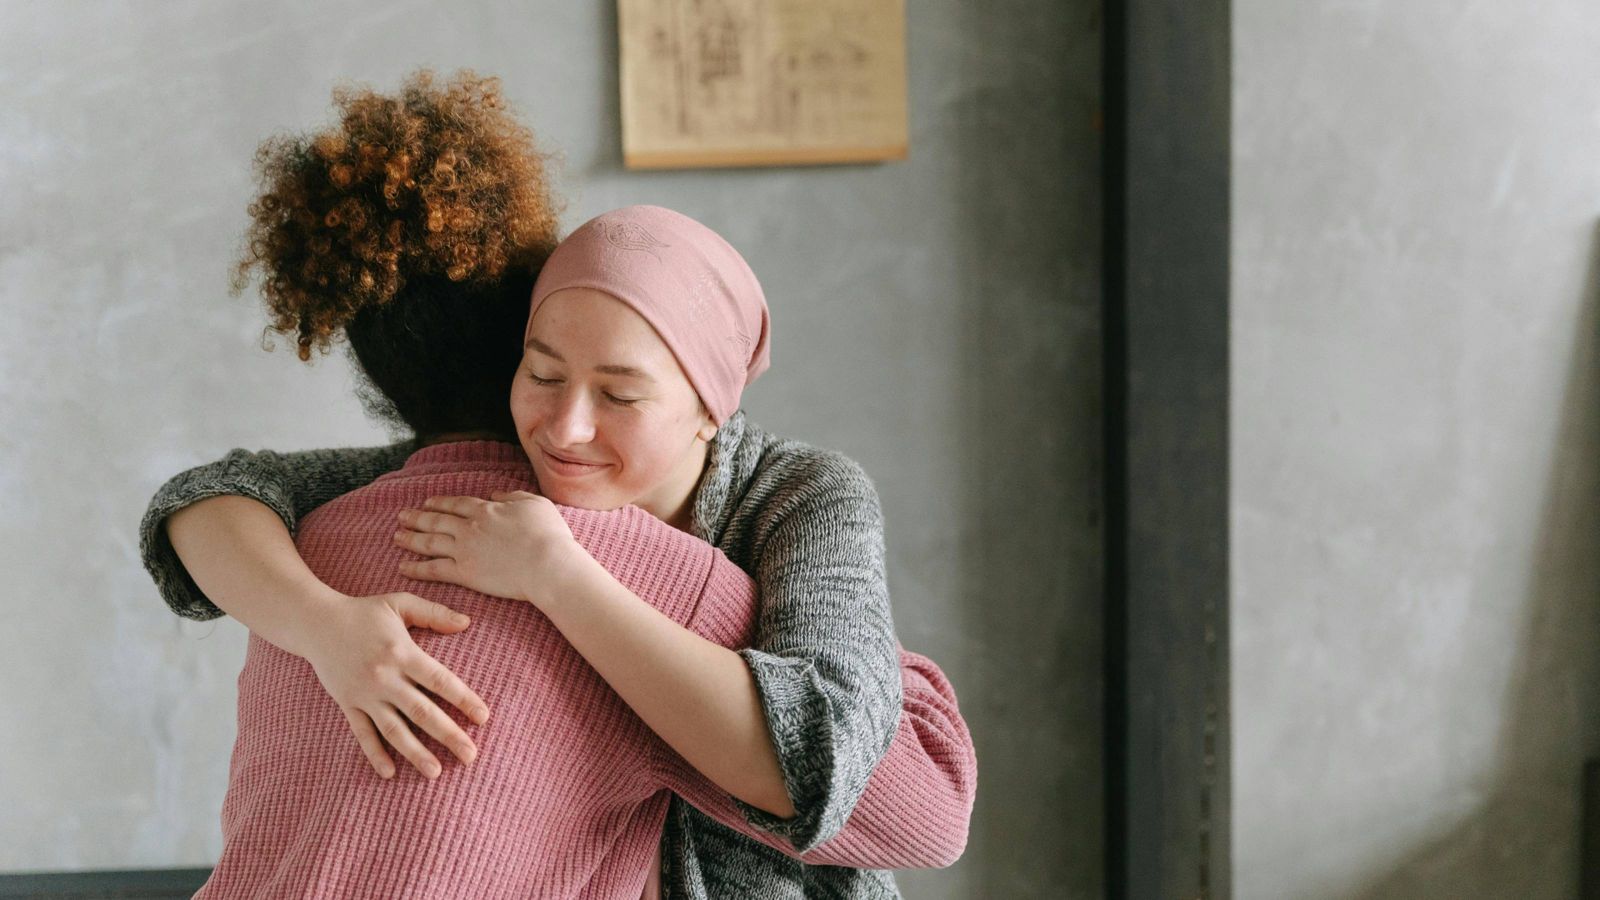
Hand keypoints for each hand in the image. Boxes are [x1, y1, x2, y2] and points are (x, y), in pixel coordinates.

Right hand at [294, 591, 490, 779]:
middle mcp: (385, 677)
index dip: (464, 700)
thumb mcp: (399, 603)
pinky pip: (362, 733)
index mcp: (402, 652)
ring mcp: (365, 694)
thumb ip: (434, 613)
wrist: (315, 622)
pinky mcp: (347, 704)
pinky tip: (390, 773)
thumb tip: (467, 622)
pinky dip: (375, 754)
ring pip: (394, 729)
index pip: (440, 681)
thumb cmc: (363, 612)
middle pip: (422, 712)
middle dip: (448, 735)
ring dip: (416, 753)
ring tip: (436, 772)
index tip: (483, 718)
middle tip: (471, 756)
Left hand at [394, 491, 588, 606]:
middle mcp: (469, 528)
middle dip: (417, 517)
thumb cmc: (548, 534)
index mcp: (486, 510)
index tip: (427, 502)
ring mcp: (464, 550)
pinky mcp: (464, 574)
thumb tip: (496, 494)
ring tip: (396, 537)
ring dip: (411, 539)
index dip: (440, 503)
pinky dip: (416, 567)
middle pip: (436, 520)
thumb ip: (513, 496)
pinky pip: (434, 569)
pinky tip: (403, 566)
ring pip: (429, 542)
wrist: (547, 564)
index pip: (456, 504)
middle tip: (402, 516)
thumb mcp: (535, 503)